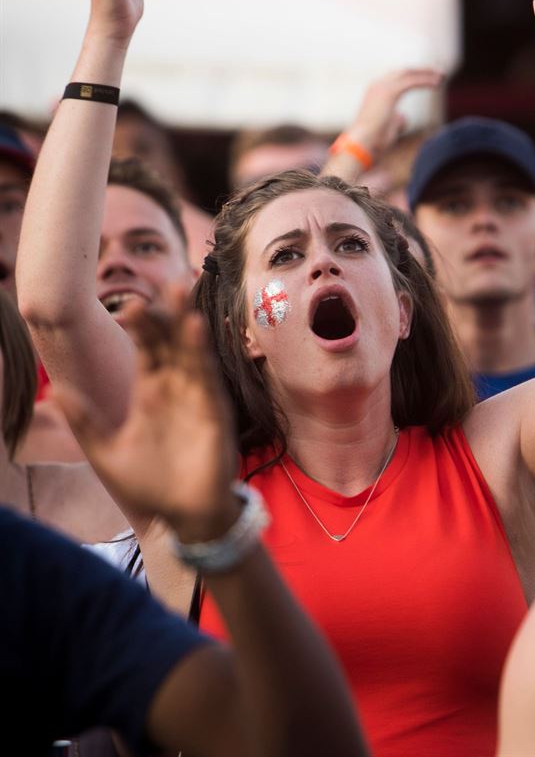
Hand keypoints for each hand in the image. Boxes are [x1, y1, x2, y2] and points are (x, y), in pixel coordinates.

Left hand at [54, 290, 238, 541]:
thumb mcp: (106, 454)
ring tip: (181, 292)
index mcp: (150, 393)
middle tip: (164, 283)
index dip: (141, 327)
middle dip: (168, 314)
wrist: (184, 517)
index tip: (130, 305)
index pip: (146, 350)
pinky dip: (202, 353)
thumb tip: (54, 391)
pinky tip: (196, 330)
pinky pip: (208, 376)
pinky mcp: (214, 410)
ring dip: (187, 322)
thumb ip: (84, 422)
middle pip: (171, 342)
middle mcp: (175, 388)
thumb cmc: (149, 486)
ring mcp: (196, 396)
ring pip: (191, 351)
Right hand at [350, 68, 442, 156]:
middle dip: (422, 71)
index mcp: (375, 92)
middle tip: (440, 74)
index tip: (430, 80)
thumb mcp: (387, 128)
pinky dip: (425, 80)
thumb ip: (396, 120)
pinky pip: (412, 81)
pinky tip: (437, 83)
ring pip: (409, 73)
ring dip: (427, 73)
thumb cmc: (373, 141)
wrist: (362, 144)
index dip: (414, 77)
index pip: (398, 78)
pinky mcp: (390, 92)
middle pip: (404, 71)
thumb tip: (404, 117)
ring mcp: (382, 86)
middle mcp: (377, 85)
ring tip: (442, 76)